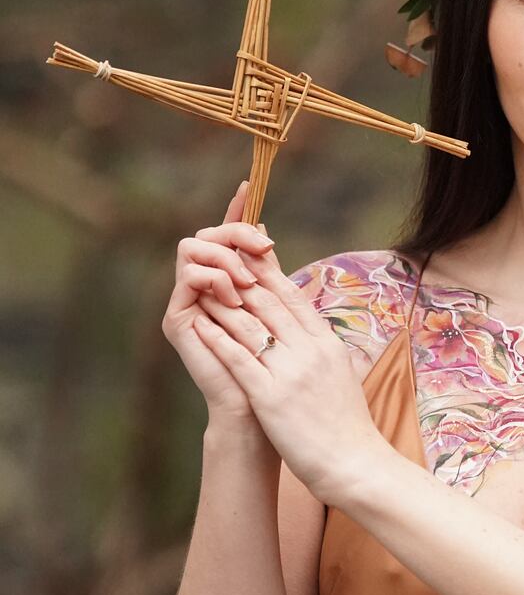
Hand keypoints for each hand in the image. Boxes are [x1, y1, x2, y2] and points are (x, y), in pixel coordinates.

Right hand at [161, 179, 277, 422]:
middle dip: (235, 232)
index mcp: (227, 280)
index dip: (235, 209)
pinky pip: (187, 278)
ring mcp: (187, 301)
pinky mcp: (177, 320)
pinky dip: (213, 279)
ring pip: (192, 248)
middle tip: (264, 248)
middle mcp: (201, 286)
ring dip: (225, 257)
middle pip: (205, 233)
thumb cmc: (275, 365)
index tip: (248, 184)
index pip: (226, 236)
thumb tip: (265, 231)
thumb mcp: (276, 308)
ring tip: (248, 281)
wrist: (260, 410)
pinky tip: (234, 295)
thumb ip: (267, 271)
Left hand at [189, 246, 384, 503]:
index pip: (294, 297)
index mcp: (327, 343)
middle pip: (269, 303)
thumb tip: (312, 332)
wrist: (354, 463)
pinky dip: (217, 337)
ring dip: (223, 302)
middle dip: (242, 277)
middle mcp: (309, 350)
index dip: (269, 273)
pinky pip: (238, 358)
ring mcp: (290, 371)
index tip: (251, 256)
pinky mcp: (270, 396)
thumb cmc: (348, 426)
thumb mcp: (341, 375)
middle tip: (219, 258)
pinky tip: (200, 324)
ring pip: (250, 324)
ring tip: (203, 286)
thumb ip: (324, 350)